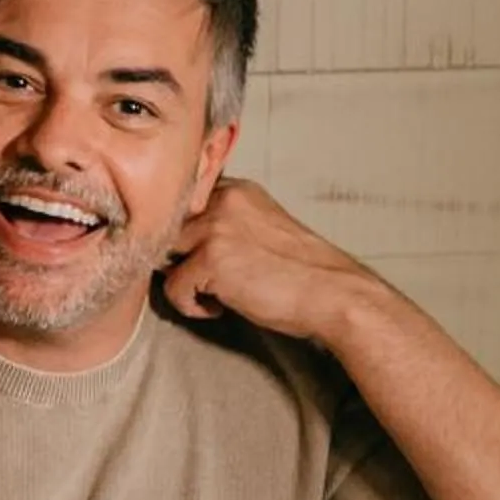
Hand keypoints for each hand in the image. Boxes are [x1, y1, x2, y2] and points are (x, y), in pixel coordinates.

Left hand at [161, 178, 384, 345]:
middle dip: (179, 258)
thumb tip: (176, 244)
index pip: (183, 203)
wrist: (334, 295)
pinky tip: (220, 308)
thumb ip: (224, 226)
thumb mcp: (260, 231)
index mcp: (237, 191)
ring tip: (216, 296)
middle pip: (168, 227)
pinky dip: (191, 306)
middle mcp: (224, 200)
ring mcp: (216, 227)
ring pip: (165, 255)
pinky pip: (173, 287)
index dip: (183, 236)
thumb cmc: (300, 274)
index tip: (198, 260)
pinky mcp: (212, 258)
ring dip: (185, 281)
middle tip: (205, 282)